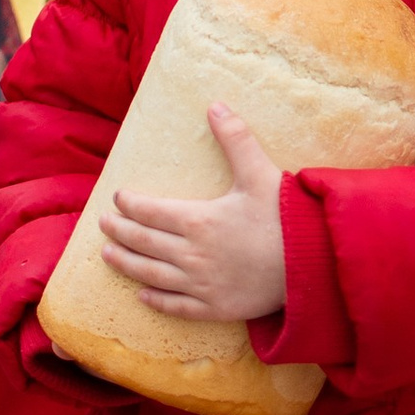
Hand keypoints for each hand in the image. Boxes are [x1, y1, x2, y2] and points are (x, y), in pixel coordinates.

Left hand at [100, 103, 288, 321]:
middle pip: (143, 242)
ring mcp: (201, 284)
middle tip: (102, 224)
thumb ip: (236, 139)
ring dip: (126, 264)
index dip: (131, 204)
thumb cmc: (287, 218)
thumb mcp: (261, 173)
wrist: (313, 266)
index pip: (151, 211)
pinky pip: (176, 306)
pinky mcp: (215, 308)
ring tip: (108, 256)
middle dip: (119, 231)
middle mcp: (192, 254)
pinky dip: (156, 300)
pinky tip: (143, 295)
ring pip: (151, 274)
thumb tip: (215, 105)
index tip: (118, 198)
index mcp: (199, 220)